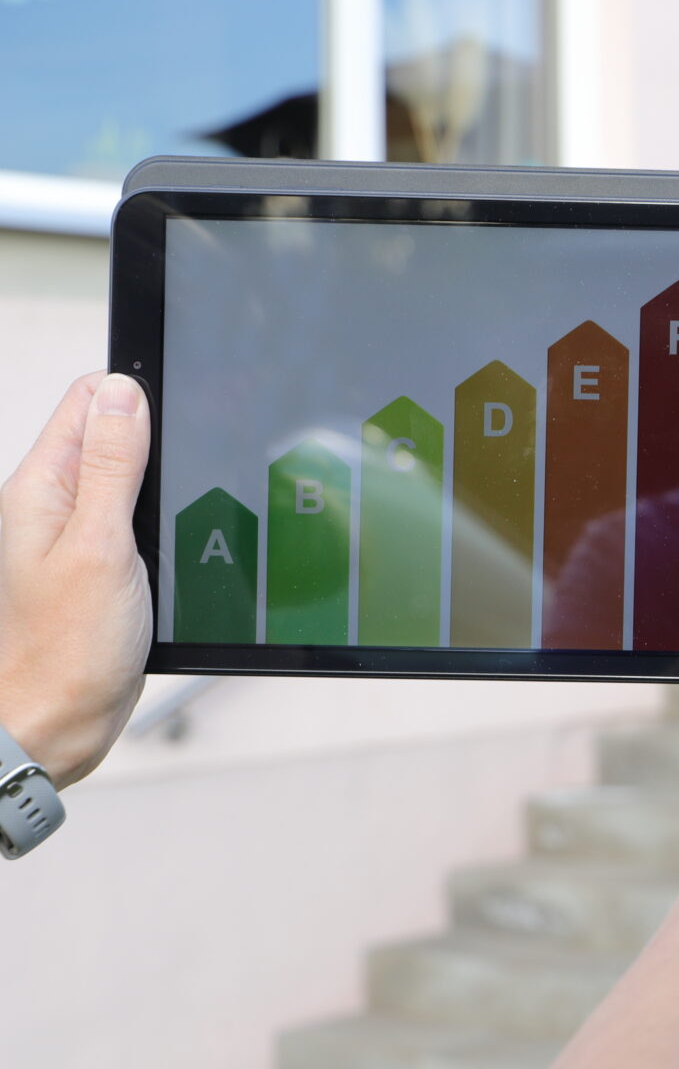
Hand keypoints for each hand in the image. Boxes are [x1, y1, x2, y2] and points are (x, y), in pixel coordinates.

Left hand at [0, 373, 153, 786]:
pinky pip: (135, 516)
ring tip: (194, 494)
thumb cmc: (65, 652)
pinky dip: (164, 514)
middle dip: (159, 430)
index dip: (140, 390)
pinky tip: (183, 531)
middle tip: (202, 453)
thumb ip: (111, 465)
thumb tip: (124, 390)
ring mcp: (75, 534)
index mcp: (41, 487)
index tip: (190, 399)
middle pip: (111, 430)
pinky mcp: (101, 564)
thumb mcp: (99, 544)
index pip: (89, 399)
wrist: (56, 725)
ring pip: (128, 473)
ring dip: (163, 476)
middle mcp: (52, 504)